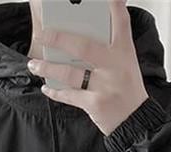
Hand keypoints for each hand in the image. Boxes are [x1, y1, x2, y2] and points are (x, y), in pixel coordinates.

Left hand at [27, 0, 148, 135]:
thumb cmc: (127, 90)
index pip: (121, 21)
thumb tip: (79, 37)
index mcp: (124, 51)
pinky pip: (69, 95)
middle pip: (83, 46)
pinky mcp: (96, 104)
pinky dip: (55, 91)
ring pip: (70, 72)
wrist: (136, 121)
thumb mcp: (125, 63)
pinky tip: (46, 86)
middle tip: (41, 35)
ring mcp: (105, 86)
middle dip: (57, 39)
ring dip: (48, 68)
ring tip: (34, 65)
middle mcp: (115, 66)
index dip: (114, 5)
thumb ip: (108, 47)